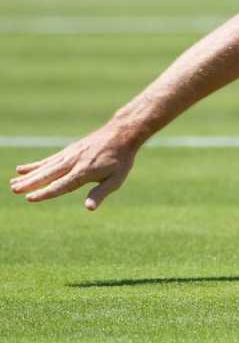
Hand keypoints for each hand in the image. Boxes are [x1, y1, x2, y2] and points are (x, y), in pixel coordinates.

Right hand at [9, 125, 138, 209]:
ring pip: (45, 167)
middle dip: (30, 184)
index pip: (61, 185)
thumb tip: (89, 208)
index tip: (30, 198)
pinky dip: (35, 165)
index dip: (45, 193)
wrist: (121, 134)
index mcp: (84, 172)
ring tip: (12, 183)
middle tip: (14, 190)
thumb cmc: (121, 160)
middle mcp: (73, 163)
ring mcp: (69, 155)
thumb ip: (100, 193)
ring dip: (28, 175)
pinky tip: (22, 169)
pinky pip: (49, 159)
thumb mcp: (116, 179)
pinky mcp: (68, 151)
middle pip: (48, 175)